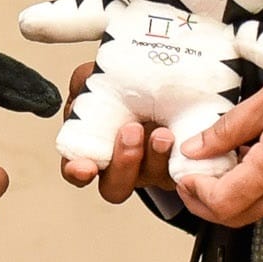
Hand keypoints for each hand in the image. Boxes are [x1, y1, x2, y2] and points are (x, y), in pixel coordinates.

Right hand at [56, 63, 175, 204]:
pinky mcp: (181, 163)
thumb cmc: (131, 83)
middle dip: (122, 164)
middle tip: (131, 132)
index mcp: (96, 146)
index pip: (77, 169)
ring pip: (150, 178)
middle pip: (114, 186)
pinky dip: (181, 155)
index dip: (78, 172)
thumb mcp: (102, 76)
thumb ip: (86, 81)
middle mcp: (123, 163)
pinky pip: (181, 170)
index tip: (86, 166)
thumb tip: (81, 90)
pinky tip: (184, 137)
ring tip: (163, 133)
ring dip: (155, 158)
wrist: (174, 80)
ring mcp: (152, 167)